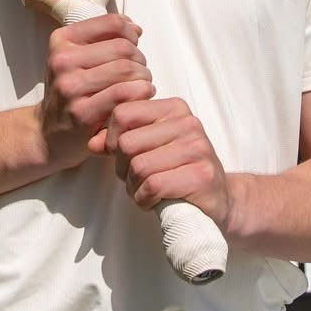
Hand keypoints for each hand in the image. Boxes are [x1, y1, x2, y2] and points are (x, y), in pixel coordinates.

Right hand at [38, 14, 152, 167]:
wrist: (48, 133)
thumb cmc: (71, 92)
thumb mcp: (77, 58)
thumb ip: (105, 38)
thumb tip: (135, 28)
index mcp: (62, 40)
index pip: (112, 23)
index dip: (131, 33)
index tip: (134, 46)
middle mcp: (62, 60)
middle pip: (123, 48)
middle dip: (140, 60)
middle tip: (140, 72)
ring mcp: (70, 87)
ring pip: (126, 69)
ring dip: (144, 78)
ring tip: (142, 85)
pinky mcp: (81, 112)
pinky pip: (123, 93)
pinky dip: (141, 93)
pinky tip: (141, 97)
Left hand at [98, 97, 232, 229]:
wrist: (219, 201)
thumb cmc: (178, 173)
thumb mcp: (149, 149)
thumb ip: (119, 141)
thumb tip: (91, 143)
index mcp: (174, 109)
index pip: (122, 113)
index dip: (112, 140)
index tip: (123, 157)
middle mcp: (188, 123)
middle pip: (126, 143)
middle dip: (122, 168)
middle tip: (136, 179)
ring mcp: (197, 149)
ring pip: (138, 166)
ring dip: (133, 187)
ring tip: (146, 191)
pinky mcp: (201, 176)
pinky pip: (152, 186)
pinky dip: (144, 200)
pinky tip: (154, 201)